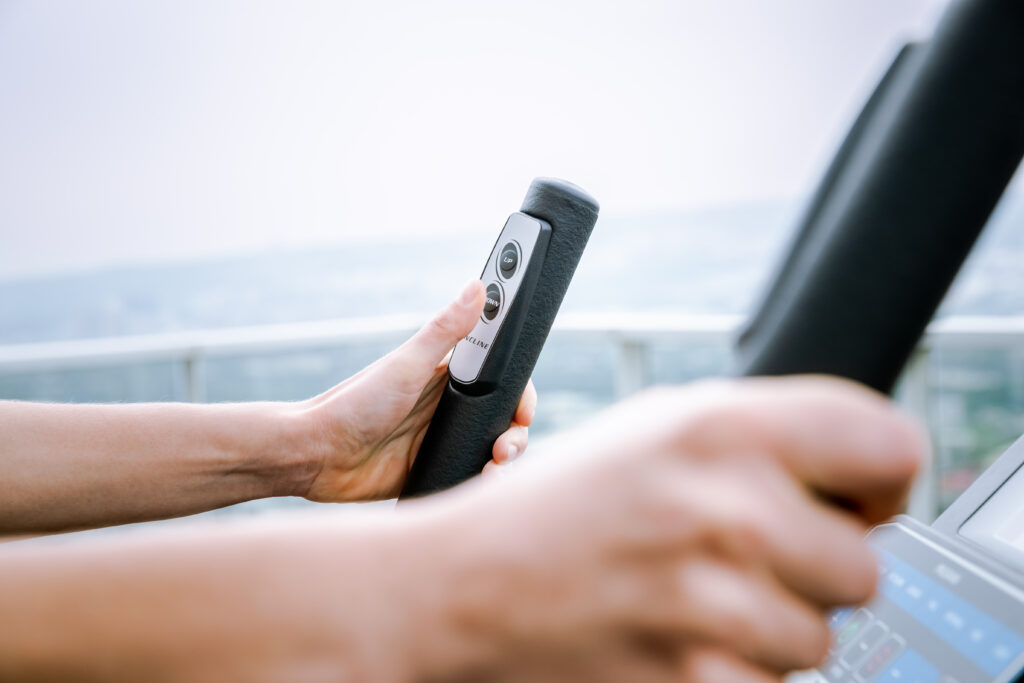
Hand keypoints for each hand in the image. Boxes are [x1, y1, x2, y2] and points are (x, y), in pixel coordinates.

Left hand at [299, 280, 536, 501]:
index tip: (525, 408)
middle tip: (507, 444)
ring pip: (492, 448)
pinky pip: (469, 475)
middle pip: (504, 418)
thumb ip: (445, 329)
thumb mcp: (406, 365)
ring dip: (505, 459)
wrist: (316, 456)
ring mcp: (442, 440)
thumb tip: (478, 285)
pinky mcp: (433, 470)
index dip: (521, 394)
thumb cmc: (353, 403)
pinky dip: (483, 481)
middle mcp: (449, 407)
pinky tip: (482, 484)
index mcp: (447, 377)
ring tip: (495, 468)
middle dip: (516, 432)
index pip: (501, 379)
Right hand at [405, 377, 926, 681]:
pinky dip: (730, 670)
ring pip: (819, 639)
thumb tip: (868, 470)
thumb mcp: (656, 426)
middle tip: (730, 556)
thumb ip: (765, 434)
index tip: (846, 500)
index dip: (877, 480)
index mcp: (721, 425)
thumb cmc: (561, 503)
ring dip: (766, 627)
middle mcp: (726, 507)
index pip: (891, 446)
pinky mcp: (693, 680)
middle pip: (863, 564)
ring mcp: (710, 602)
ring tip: (687, 596)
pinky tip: (672, 635)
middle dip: (808, 568)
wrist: (466, 583)